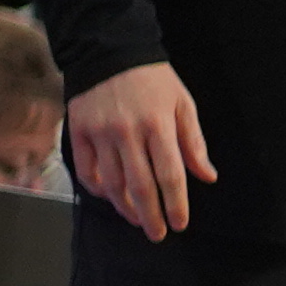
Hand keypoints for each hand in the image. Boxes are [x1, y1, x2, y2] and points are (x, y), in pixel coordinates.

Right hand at [63, 65, 207, 240]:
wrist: (109, 52)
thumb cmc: (153, 80)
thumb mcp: (183, 104)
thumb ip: (193, 142)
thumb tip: (207, 176)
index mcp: (158, 126)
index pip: (169, 175)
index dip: (175, 203)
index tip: (180, 223)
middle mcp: (127, 133)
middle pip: (139, 185)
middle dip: (150, 215)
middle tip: (157, 234)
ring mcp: (99, 133)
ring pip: (111, 182)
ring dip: (124, 206)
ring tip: (137, 219)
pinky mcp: (78, 131)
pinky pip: (84, 169)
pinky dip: (96, 188)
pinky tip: (109, 198)